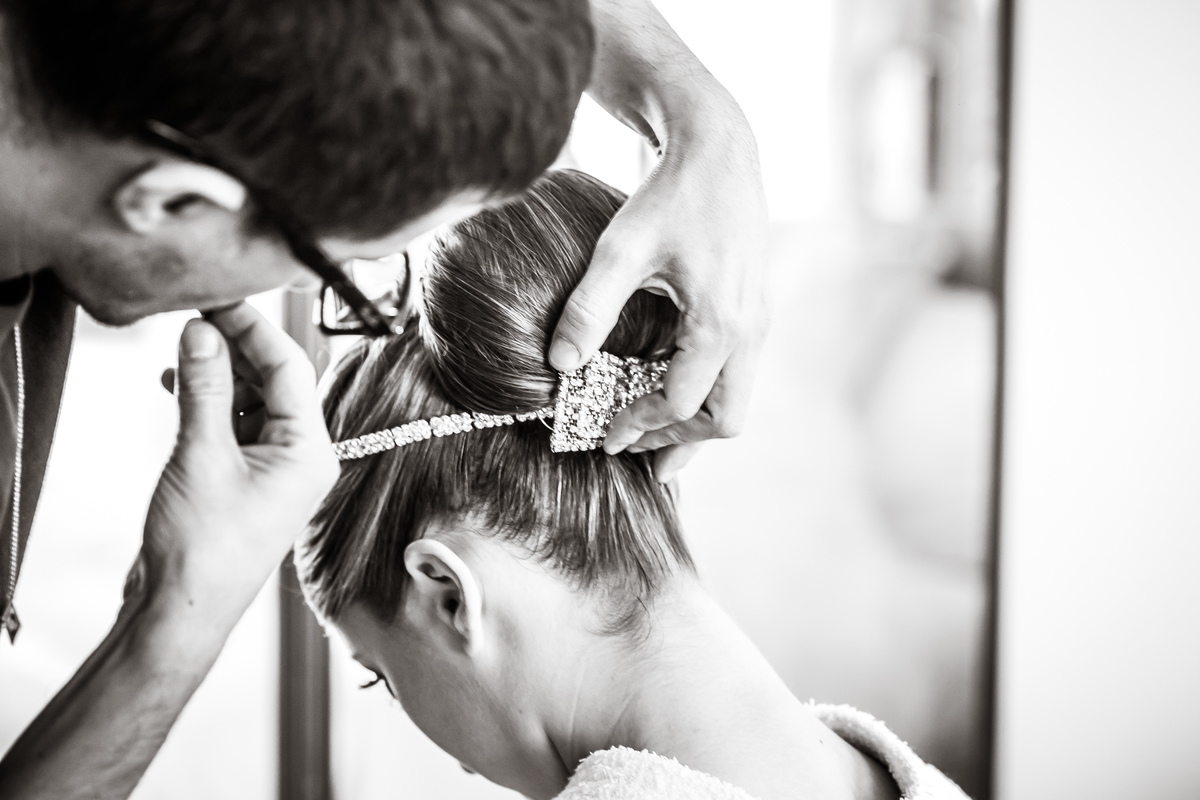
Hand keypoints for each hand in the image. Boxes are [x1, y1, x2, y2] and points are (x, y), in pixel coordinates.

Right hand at [143, 303, 337, 614]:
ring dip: (218, 374)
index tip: (218, 300)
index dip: (253, 329)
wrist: (182, 610)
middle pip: (275, 381)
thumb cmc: (203, 549)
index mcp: (310, 452)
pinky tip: (178, 385)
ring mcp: (273, 469)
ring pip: (253, 401)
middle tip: (194, 317)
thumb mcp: (201, 456)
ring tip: (179, 352)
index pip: (290, 369)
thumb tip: (201, 333)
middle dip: (234, 348)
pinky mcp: (245, 478)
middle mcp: (301, 457)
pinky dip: (209, 402)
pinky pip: (235, 424)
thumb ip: (204, 388)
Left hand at [549, 105, 769, 480]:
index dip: (640, 427)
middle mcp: (749, 330)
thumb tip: (559, 365)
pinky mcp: (756, 309)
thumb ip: (589, 310)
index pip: (680, 404)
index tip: (604, 437)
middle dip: (679, 442)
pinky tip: (670, 388)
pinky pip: (738, 371)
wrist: (718, 150)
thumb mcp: (620, 250)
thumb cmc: (668, 196)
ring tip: (653, 437)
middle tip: (635, 453)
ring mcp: (759, 320)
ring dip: (695, 422)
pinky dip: (706, 392)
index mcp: (719, 323)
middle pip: (724, 418)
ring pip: (736, 398)